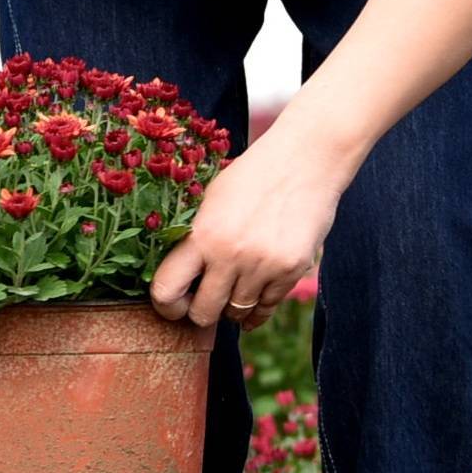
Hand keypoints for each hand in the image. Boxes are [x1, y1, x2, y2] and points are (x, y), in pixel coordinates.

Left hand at [152, 117, 346, 331]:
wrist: (305, 159)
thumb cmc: (253, 176)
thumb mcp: (212, 200)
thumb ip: (196, 239)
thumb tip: (181, 279)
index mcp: (203, 234)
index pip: (167, 291)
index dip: (166, 305)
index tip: (173, 304)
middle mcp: (231, 255)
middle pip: (204, 313)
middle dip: (201, 312)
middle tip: (205, 302)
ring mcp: (263, 266)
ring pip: (237, 313)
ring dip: (233, 308)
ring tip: (233, 292)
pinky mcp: (292, 270)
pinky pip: (268, 307)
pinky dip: (259, 307)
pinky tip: (255, 300)